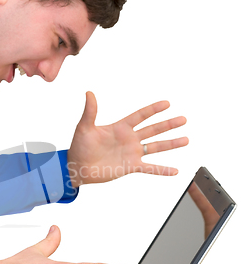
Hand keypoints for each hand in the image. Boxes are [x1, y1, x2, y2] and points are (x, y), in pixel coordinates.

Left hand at [68, 92, 188, 187]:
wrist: (78, 167)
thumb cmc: (79, 146)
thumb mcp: (84, 128)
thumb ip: (90, 111)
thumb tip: (89, 93)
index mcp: (120, 127)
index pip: (140, 116)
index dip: (153, 109)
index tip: (167, 103)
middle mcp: (129, 139)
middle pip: (153, 130)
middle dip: (168, 124)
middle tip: (183, 119)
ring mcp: (132, 153)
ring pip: (155, 147)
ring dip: (170, 143)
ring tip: (186, 139)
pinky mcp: (131, 166)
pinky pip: (150, 168)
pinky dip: (162, 170)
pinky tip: (175, 171)